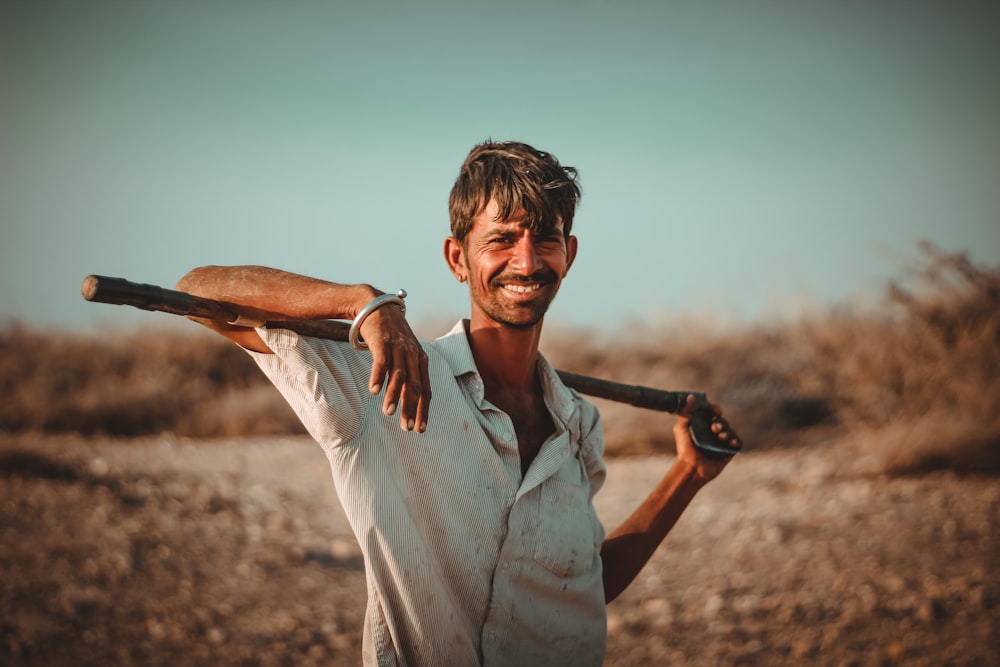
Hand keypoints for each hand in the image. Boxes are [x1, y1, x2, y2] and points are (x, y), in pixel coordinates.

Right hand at [359, 305, 431, 431]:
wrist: (377, 307)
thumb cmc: (391, 336)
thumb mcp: (405, 354)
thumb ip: (408, 374)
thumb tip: (409, 399)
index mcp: (421, 360)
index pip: (425, 390)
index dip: (423, 410)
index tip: (421, 429)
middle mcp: (413, 355)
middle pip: (415, 386)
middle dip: (412, 409)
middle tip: (408, 429)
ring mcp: (398, 348)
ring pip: (399, 376)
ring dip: (394, 396)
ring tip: (388, 413)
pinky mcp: (382, 342)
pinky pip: (381, 362)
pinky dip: (377, 377)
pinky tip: (373, 391)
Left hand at [673, 394, 741, 482]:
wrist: (691, 467)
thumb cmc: (684, 448)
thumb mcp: (681, 428)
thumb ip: (686, 412)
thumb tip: (691, 397)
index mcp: (702, 424)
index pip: (712, 412)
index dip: (715, 409)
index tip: (715, 411)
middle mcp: (713, 432)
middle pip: (722, 421)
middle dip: (720, 422)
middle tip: (714, 428)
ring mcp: (721, 442)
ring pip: (730, 430)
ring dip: (727, 431)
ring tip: (720, 436)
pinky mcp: (728, 452)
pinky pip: (737, 443)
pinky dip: (736, 441)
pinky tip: (730, 442)